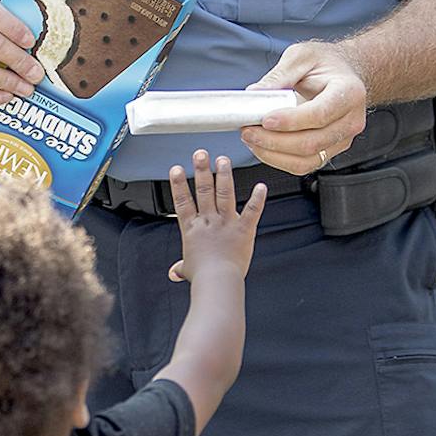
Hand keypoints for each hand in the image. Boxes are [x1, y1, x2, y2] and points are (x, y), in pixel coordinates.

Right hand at [167, 152, 266, 283]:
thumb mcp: (187, 269)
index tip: (176, 169)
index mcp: (192, 229)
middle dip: (201, 170)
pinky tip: (261, 186)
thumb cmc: (203, 276)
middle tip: (200, 154)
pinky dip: (258, 198)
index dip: (178, 184)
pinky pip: (252, 211)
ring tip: (222, 160)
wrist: (218, 281)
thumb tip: (174, 273)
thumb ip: (181, 267)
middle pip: (203, 190)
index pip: (182, 201)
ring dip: (224, 175)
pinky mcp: (244, 229)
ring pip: (225, 193)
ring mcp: (227, 223)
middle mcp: (208, 221)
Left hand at [242, 41, 367, 173]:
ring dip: (273, 153)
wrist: (344, 75)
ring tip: (251, 139)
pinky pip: (304, 164)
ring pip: (306, 159)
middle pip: (311, 142)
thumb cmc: (326, 63)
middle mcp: (351, 120)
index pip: (319, 114)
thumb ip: (279, 75)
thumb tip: (254, 94)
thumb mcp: (302, 57)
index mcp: (350, 92)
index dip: (290, 121)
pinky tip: (263, 146)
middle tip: (248, 130)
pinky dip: (279, 159)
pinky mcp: (331, 150)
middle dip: (274, 141)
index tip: (265, 119)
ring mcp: (343, 139)